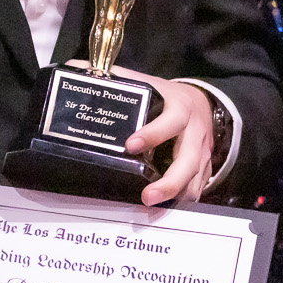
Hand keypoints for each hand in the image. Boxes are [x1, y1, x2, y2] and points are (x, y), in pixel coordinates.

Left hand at [119, 69, 212, 204]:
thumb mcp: (151, 84)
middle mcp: (194, 135)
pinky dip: (180, 203)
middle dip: (169, 182)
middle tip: (147, 197)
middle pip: (188, 162)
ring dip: (174, 198)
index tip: (130, 145)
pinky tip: (163, 211)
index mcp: (181, 110)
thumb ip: (120, 79)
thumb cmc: (170, 97)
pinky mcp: (204, 170)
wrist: (204, 103)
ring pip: (195, 182)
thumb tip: (78, 69)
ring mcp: (202, 155)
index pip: (170, 122)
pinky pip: (196, 190)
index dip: (152, 134)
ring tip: (152, 212)